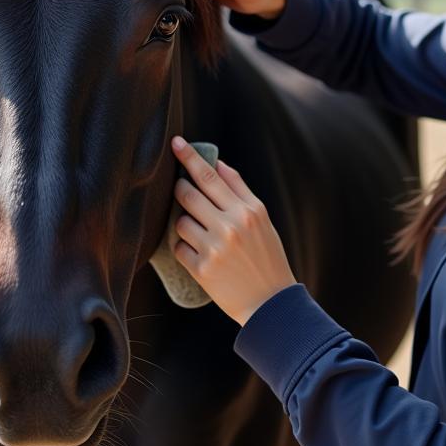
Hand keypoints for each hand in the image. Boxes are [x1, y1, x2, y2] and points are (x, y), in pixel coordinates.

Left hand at [170, 136, 296, 325]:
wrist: (270, 303)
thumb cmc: (267, 257)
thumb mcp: (262, 219)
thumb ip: (240, 190)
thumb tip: (218, 164)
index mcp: (248, 210)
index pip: (210, 175)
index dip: (189, 156)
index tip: (175, 142)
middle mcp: (231, 225)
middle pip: (188, 193)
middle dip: (180, 189)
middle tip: (183, 192)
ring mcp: (215, 248)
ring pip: (180, 221)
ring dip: (184, 223)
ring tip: (201, 233)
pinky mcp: (202, 269)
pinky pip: (178, 248)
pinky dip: (184, 248)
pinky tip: (200, 254)